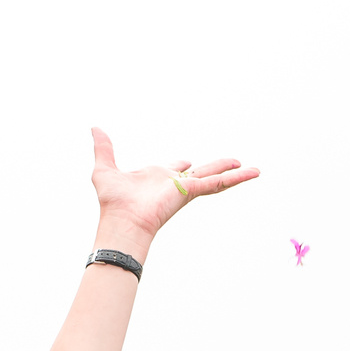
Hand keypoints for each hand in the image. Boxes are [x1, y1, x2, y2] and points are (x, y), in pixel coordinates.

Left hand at [90, 126, 259, 251]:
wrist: (121, 222)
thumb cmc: (112, 203)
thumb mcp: (105, 169)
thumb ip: (103, 148)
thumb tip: (95, 128)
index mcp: (157, 179)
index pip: (175, 170)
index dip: (180, 165)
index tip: (186, 162)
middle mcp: (173, 184)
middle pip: (201, 172)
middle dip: (217, 168)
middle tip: (233, 162)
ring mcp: (184, 189)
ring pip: (215, 178)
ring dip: (234, 174)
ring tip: (255, 170)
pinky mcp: (190, 192)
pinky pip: (217, 183)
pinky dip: (236, 178)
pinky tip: (253, 172)